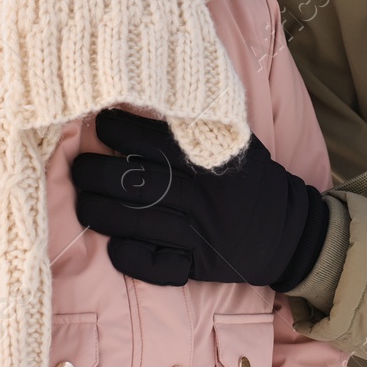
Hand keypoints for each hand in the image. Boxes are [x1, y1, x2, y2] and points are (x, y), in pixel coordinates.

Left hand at [71, 109, 328, 289]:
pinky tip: (114, 245)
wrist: (289, 230)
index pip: (152, 137)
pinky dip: (129, 257)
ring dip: (99, 212)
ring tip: (83, 202)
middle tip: (77, 167)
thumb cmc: (252, 179)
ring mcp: (199, 232)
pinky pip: (156, 265)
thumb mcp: (233, 142)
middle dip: (95, 173)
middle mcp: (201, 193)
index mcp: (208, 158)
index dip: (117, 129)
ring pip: (135, 222)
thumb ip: (194, 125)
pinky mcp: (199, 265)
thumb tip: (142, 100)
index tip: (97, 124)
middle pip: (134, 181)